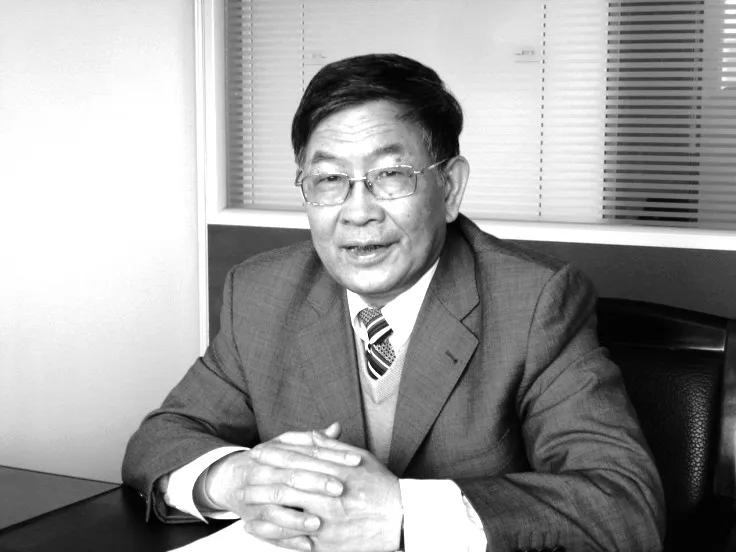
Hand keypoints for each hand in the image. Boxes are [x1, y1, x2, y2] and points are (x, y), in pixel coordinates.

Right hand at [204, 423, 361, 550]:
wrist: (231, 479)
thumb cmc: (270, 461)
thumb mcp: (288, 446)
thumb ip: (313, 440)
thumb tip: (337, 427)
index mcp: (276, 451)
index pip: (308, 451)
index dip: (333, 454)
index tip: (355, 460)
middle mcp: (264, 473)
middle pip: (291, 477)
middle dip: (316, 483)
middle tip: (340, 489)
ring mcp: (256, 498)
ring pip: (276, 508)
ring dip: (297, 518)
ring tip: (319, 523)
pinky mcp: (253, 520)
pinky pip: (269, 532)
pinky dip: (288, 539)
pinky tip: (308, 544)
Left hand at [248, 432, 402, 551]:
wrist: (402, 519)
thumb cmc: (383, 487)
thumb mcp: (361, 458)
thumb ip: (333, 447)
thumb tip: (313, 434)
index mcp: (337, 472)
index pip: (299, 460)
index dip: (276, 456)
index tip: (259, 452)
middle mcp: (329, 496)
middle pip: (287, 486)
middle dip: (262, 481)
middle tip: (244, 477)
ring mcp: (327, 522)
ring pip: (286, 514)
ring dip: (262, 508)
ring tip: (245, 504)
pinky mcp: (327, 544)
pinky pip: (294, 540)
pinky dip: (273, 535)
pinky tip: (258, 529)